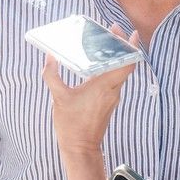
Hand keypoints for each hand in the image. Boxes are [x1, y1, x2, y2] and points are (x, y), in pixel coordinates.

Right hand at [41, 27, 138, 153]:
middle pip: (126, 64)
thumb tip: (49, 58)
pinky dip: (111, 68)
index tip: (127, 32)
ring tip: (106, 43)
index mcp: (104, 85)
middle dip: (123, 46)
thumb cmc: (71, 124)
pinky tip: (99, 64)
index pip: (127, 63)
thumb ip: (52, 75)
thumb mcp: (58, 97)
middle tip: (114, 30)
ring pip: (121, 72)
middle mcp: (113, 90)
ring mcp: (112, 97)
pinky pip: (115, 80)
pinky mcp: (108, 102)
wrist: (81, 149)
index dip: (130, 46)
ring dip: (117, 57)